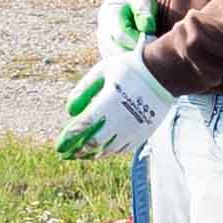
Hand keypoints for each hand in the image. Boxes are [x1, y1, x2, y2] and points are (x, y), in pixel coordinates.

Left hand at [59, 44, 178, 162]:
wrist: (163, 72)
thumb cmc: (129, 68)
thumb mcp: (102, 71)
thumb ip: (84, 90)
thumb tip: (70, 111)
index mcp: (107, 104)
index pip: (83, 126)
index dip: (69, 139)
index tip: (59, 146)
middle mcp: (119, 120)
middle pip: (94, 143)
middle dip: (78, 150)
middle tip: (67, 154)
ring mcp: (133, 128)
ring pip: (109, 149)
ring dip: (93, 154)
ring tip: (82, 155)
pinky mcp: (143, 132)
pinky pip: (124, 148)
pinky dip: (110, 151)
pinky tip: (102, 151)